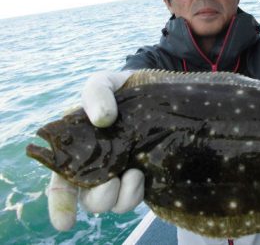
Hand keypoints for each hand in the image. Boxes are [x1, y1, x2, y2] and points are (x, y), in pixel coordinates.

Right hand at [47, 70, 144, 230]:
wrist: (153, 88)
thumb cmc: (119, 88)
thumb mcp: (103, 82)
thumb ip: (95, 94)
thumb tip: (102, 118)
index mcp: (78, 150)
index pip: (62, 183)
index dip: (61, 205)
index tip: (65, 222)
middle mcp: (98, 167)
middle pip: (90, 199)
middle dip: (99, 198)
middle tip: (112, 178)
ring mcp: (122, 172)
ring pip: (115, 203)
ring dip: (122, 196)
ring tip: (135, 173)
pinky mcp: (144, 174)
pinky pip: (136, 196)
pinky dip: (137, 191)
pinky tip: (142, 173)